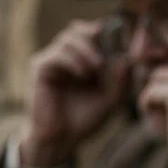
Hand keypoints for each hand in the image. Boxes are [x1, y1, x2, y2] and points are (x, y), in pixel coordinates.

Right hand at [22, 20, 129, 166]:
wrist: (63, 139)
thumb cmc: (86, 119)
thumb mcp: (111, 100)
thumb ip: (121, 81)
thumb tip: (127, 59)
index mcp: (84, 60)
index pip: (94, 33)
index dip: (108, 33)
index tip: (123, 42)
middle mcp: (67, 56)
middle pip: (79, 29)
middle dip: (96, 37)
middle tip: (108, 54)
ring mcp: (52, 60)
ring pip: (69, 38)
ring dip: (87, 50)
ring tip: (96, 68)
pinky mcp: (40, 68)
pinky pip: (57, 53)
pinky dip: (72, 60)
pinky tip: (82, 74)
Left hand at [138, 37, 167, 167]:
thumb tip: (156, 67)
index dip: (164, 46)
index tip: (146, 47)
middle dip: (156, 81)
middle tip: (152, 100)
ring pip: (158, 77)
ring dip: (154, 97)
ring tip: (161, 117)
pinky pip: (151, 91)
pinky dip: (148, 106)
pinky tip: (156, 120)